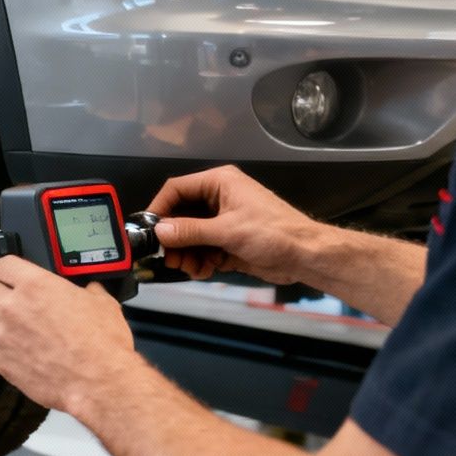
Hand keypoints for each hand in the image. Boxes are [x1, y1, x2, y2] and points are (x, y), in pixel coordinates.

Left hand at [0, 256, 140, 415]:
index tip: (15, 275)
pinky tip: (31, 355)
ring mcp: (4, 337)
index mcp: (35, 286)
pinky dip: (10, 353)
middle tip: (21, 304)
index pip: (3, 265)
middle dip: (3, 296)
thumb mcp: (103, 303)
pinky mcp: (3, 363)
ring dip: (3, 325)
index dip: (11, 270)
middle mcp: (13, 308)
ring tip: (26, 333)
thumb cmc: (101, 345)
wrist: (100, 382)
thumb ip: (87, 290)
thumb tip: (88, 289)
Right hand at [146, 165, 320, 283]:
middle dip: (174, 239)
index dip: (160, 207)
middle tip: (170, 258)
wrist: (306, 256)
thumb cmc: (274, 234)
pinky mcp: (227, 242)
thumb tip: (159, 231)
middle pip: (181, 215)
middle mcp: (218, 199)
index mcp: (219, 184)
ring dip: (186, 254)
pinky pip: (202, 250)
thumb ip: (190, 231)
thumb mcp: (228, 231)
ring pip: (190, 236)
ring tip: (190, 269)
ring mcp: (223, 222)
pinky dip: (199, 262)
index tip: (149, 229)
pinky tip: (203, 271)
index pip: (177, 189)